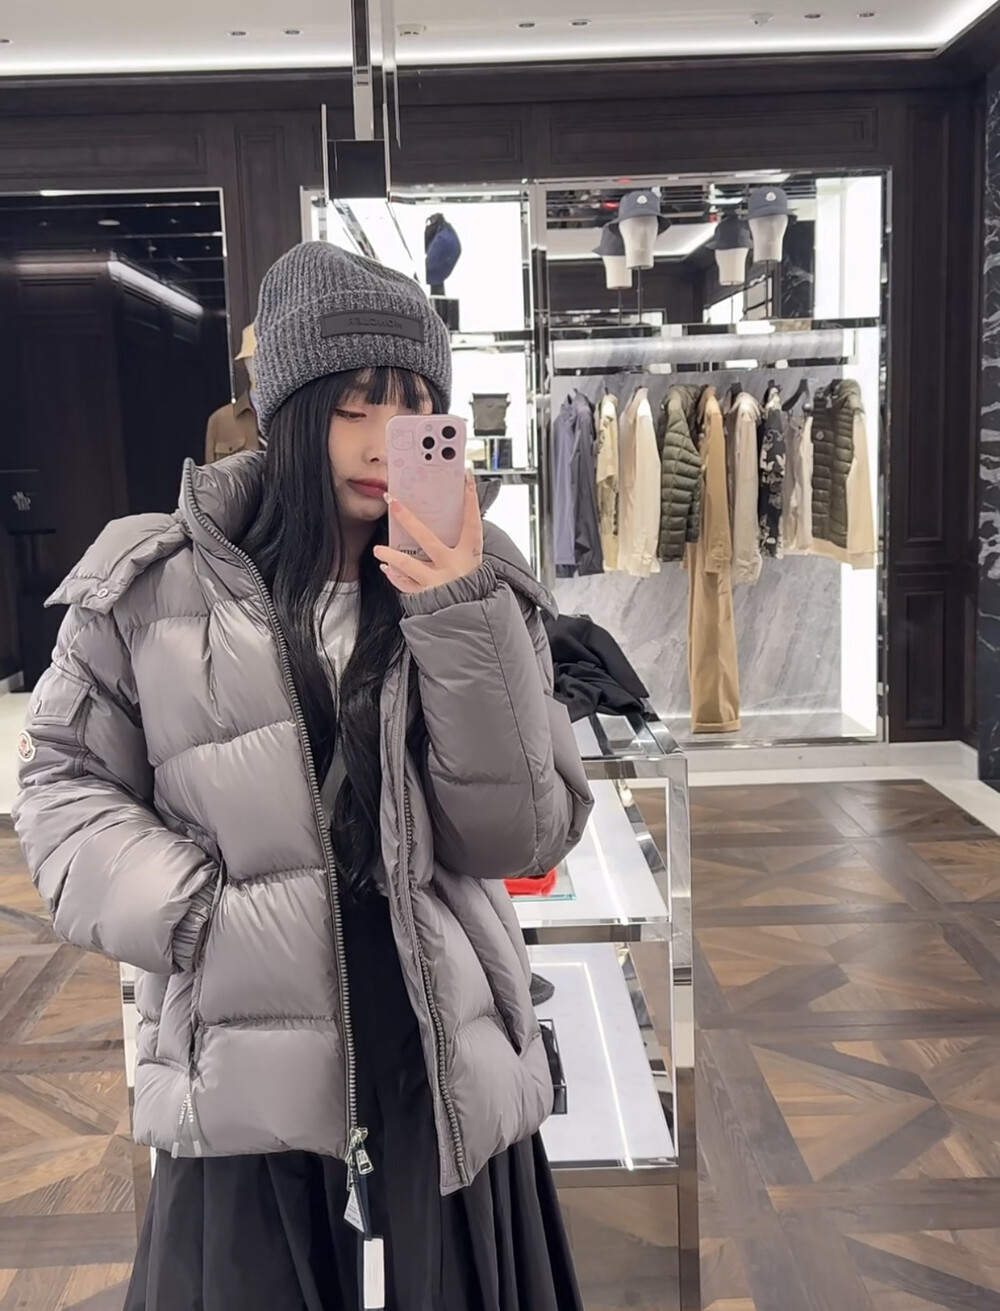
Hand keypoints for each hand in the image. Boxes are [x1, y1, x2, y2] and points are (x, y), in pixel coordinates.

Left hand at [373, 474, 483, 594]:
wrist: (470, 621)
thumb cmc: (470, 586)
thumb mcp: (472, 563)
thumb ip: (460, 544)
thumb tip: (444, 518)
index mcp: (469, 555)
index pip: (471, 522)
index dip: (470, 500)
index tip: (466, 478)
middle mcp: (453, 567)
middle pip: (428, 539)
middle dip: (408, 520)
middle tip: (392, 503)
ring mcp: (438, 583)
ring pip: (410, 566)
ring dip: (392, 556)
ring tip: (378, 550)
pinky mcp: (427, 598)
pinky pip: (406, 586)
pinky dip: (394, 576)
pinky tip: (386, 568)